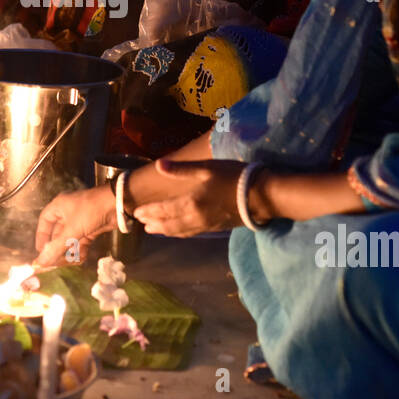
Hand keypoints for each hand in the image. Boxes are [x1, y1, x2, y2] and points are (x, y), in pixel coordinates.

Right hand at [34, 184, 116, 266]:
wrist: (117, 205)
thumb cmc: (90, 211)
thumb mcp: (72, 229)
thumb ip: (56, 247)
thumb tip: (40, 262)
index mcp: (60, 206)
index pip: (45, 221)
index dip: (42, 236)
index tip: (40, 250)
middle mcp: (68, 212)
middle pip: (57, 233)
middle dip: (57, 247)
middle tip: (54, 262)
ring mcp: (80, 220)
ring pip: (70, 239)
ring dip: (69, 251)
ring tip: (68, 262)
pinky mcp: (91, 227)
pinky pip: (81, 241)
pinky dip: (80, 250)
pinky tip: (80, 259)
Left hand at [131, 159, 245, 236]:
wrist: (261, 197)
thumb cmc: (234, 177)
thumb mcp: (207, 168)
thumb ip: (181, 169)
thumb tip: (158, 165)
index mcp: (190, 203)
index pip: (163, 210)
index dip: (149, 211)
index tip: (136, 212)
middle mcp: (195, 218)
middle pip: (168, 224)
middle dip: (153, 223)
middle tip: (140, 223)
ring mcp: (206, 225)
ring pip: (179, 232)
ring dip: (164, 231)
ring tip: (153, 230)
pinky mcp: (215, 229)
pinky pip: (191, 233)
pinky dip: (179, 233)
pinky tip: (177, 231)